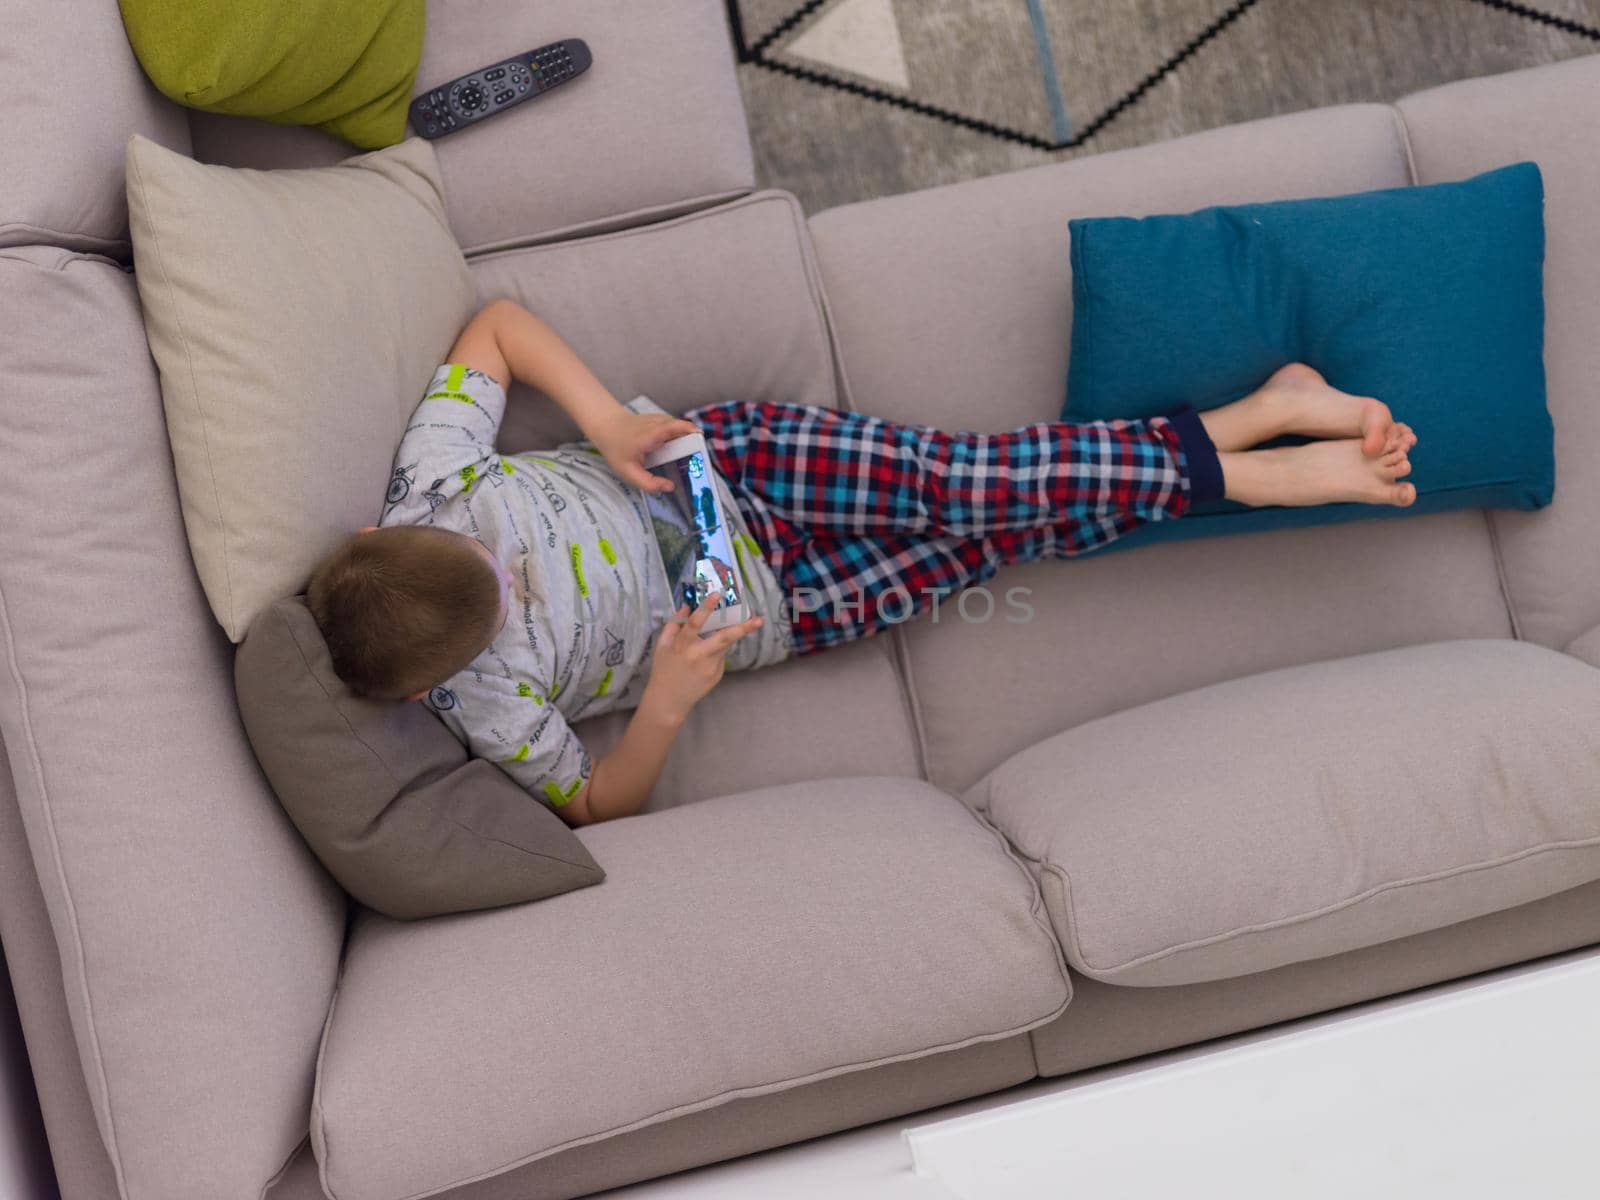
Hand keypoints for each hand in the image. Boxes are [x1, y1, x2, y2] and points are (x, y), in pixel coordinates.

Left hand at [591, 410, 698, 494]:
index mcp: (649, 436)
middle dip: (692, 441)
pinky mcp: (661, 419)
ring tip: (689, 455)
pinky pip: (675, 427)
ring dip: (686, 439)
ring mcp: (659, 419)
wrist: (607, 427)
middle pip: (680, 429)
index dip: (687, 429)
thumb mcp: (628, 473)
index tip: (700, 436)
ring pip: (679, 428)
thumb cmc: (617, 449)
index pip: (671, 427)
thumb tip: (670, 487)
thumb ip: (649, 483)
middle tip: (698, 457)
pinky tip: (677, 447)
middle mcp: (656, 424)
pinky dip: (680, 436)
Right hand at [642, 595, 764, 722]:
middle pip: (724, 638)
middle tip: (759, 619)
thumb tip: (687, 606)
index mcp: (683, 645)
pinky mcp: (717, 674)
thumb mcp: (662, 645)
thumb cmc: (663, 669)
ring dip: (732, 633)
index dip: (706, 608)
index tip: (717, 594)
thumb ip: (674, 624)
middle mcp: (699, 655)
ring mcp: (711, 666)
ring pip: (725, 644)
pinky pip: (720, 655)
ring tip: (745, 623)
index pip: (696, 623)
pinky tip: (707, 658)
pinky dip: (717, 650)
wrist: (669, 700)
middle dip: (744, 628)